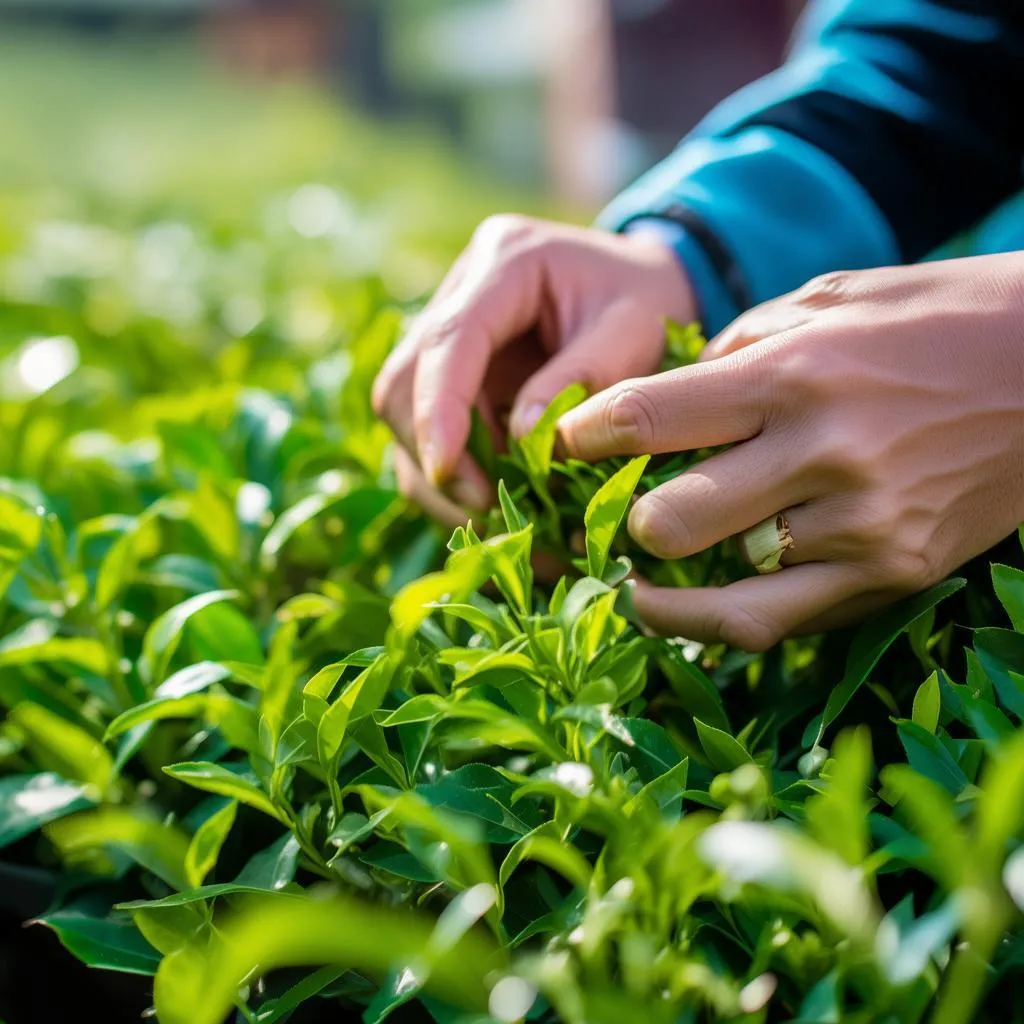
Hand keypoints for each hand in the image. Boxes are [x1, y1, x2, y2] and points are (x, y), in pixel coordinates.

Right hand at [372, 215, 692, 527]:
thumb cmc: (649, 302)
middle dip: (435, 452)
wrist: (649, 283)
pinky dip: (455, 472)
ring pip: (404, 413)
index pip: (449, 340)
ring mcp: (448, 332)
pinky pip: (428, 430)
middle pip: (404, 381)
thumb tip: (518, 441)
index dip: (439, 410)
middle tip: (486, 507)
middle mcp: (461, 291)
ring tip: (497, 513)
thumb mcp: (635, 332)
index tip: (446, 472)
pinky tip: (496, 498)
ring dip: (441, 473)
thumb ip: (581, 380)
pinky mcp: (452, 372)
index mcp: (506, 261)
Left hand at [558, 253, 1023, 649]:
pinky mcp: (894, 574)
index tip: (561, 446)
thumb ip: (739, 348)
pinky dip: (721, 621)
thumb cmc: (936, 317)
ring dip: (662, 588)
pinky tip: (692, 606)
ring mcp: (862, 527)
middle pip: (668, 523)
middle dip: (624, 523)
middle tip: (613, 515)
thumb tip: (673, 400)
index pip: (649, 418)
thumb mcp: (831, 300)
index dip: (582, 438)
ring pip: (719, 594)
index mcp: (795, 373)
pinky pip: (779, 622)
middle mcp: (823, 454)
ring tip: (635, 580)